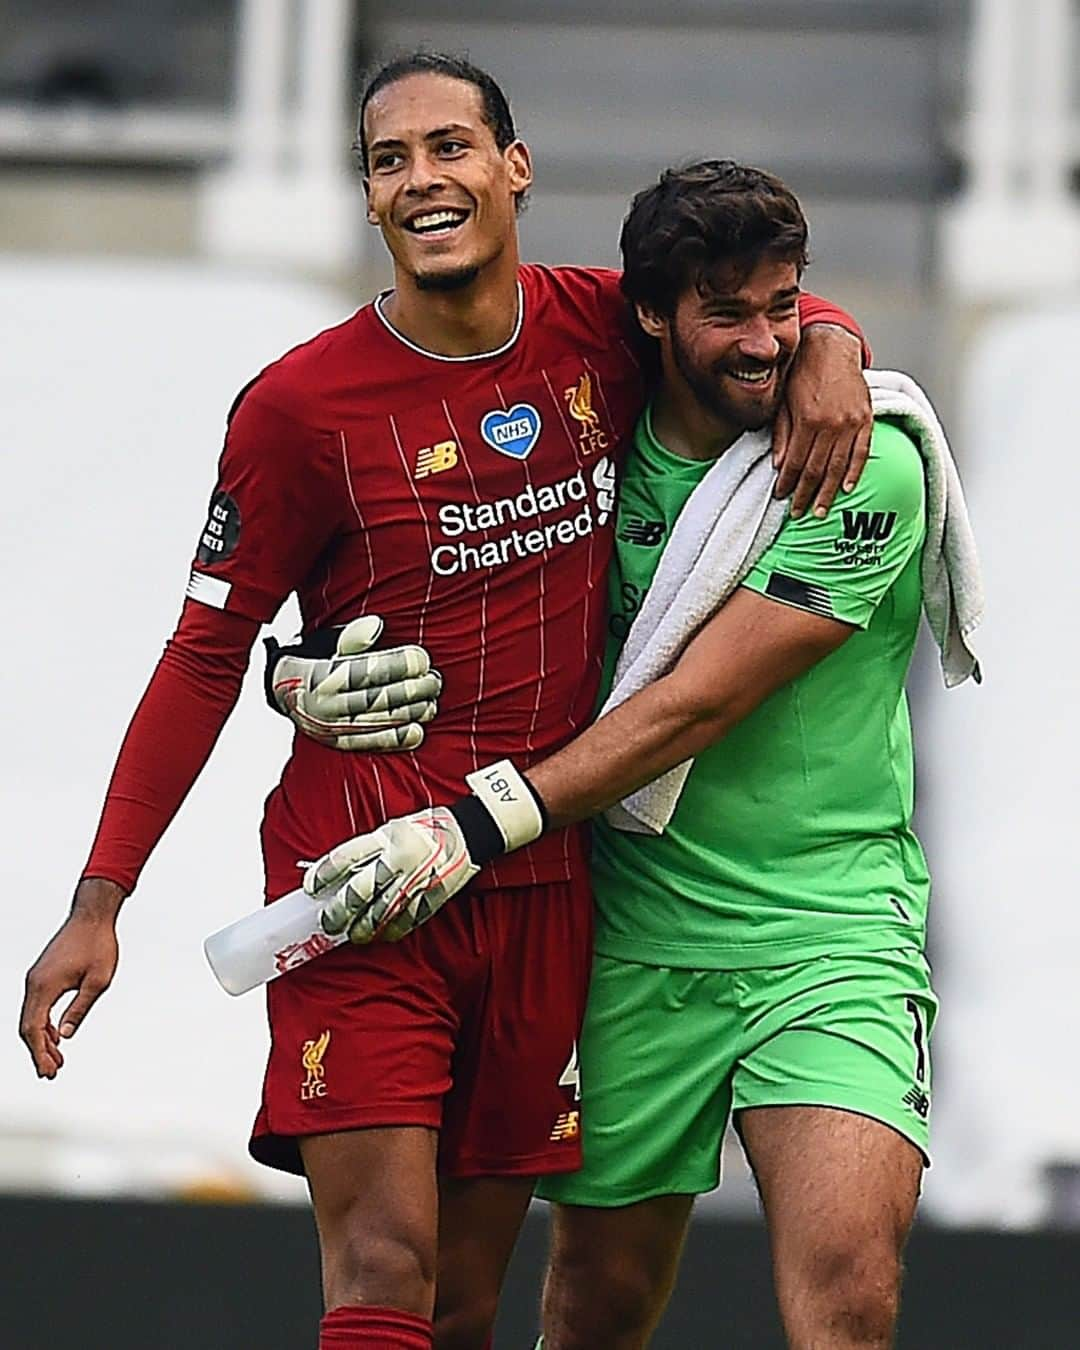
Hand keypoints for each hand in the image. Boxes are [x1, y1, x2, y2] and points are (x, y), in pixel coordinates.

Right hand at [19, 879, 123, 1077]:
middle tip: (52, 1072)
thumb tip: (67, 1035)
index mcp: (44, 986)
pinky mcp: (42, 975)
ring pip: (32, 1017)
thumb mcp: (98, 981)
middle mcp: (34, 982)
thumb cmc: (98, 944)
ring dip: (42, 1039)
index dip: (39, 1053)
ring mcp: (36, 978)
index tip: (48, 1071)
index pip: (34, 1029)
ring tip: (57, 1059)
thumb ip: (80, 1009)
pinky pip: (37, 1005)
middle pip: (28, 1026)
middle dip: (39, 1051)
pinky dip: (44, 1023)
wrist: (92, 916)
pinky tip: (58, 1035)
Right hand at [266, 615, 441, 751]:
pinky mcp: (336, 743)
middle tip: (435, 680)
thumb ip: (352, 637)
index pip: (364, 671)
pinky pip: (368, 744)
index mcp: (319, 674)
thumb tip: (376, 625)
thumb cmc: (318, 661)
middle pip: (374, 698)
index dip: (396, 665)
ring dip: (409, 713)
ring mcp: (328, 727)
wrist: (285, 693)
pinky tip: (418, 731)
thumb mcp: (328, 644)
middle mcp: (322, 704)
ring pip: (375, 721)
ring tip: (432, 702)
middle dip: (410, 690)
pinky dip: (395, 739)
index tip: (423, 658)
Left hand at [304, 808, 478, 943]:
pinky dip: (391, 931)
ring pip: (380, 912)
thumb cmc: (426, 829)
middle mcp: (400, 859)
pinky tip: (380, 935)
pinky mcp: (433, 896)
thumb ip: (366, 849)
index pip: (346, 858)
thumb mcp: (392, 829)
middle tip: (328, 921)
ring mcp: (417, 880)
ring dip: (362, 927)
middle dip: (339, 910)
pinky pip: (407, 920)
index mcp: (388, 837)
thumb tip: (334, 874)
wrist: (469, 832)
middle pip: (359, 891)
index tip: (311, 888)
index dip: (323, 875)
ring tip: (351, 933)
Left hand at [773, 324, 871, 518]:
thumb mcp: (784, 401)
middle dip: (806, 495)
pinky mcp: (866, 419)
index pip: (795, 463)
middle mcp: (831, 424)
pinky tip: (845, 488)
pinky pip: (861, 452)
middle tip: (798, 513)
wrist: (832, 348)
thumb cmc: (803, 373)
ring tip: (820, 511)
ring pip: (838, 467)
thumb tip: (779, 465)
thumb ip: (782, 433)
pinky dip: (853, 472)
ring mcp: (851, 423)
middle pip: (816, 470)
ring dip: (828, 492)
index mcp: (807, 420)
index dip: (787, 484)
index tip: (781, 497)